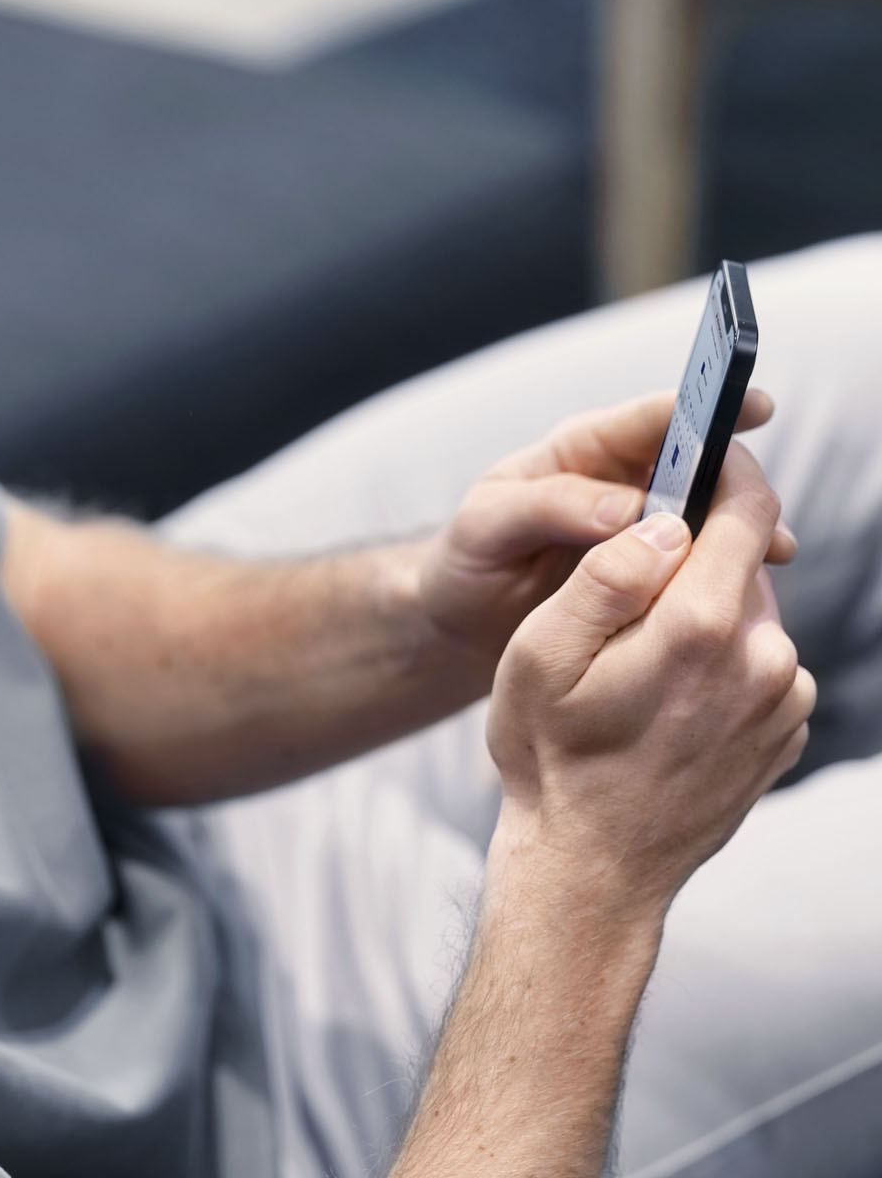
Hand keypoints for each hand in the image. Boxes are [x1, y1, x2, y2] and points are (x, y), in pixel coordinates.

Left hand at [419, 388, 792, 676]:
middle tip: (764, 504)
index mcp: (583, 451)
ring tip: (771, 551)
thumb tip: (626, 508)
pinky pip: (701, 566)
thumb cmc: (467, 559)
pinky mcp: (652, 576)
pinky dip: (727, 573)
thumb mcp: (488, 524)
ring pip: (711, 518)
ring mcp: (645, 531)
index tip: (752, 407)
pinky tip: (749, 592)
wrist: (460, 621)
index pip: (654, 417)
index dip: (707, 407)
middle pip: (701, 465)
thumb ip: (549, 506)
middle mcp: (623, 484)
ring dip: (743, 530)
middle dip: (738, 479)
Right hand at [486, 441, 813, 910]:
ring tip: (635, 662)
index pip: (745, 508)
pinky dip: (718, 660)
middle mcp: (766, 658)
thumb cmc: (552, 758)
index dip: (720, 469)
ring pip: (751, 612)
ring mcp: (785, 700)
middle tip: (624, 593)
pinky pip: (759, 662)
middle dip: (692, 554)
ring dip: (702, 611)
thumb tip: (661, 520)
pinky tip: (664, 699)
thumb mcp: (540, 657)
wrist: (592, 869)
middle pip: (745, 559)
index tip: (691, 459)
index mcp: (702, 626)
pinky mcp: (787, 731)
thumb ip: (604, 578)